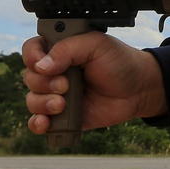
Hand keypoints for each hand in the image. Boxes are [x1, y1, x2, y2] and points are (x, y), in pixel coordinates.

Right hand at [22, 32, 167, 133]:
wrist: (140, 89)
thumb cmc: (121, 63)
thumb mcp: (97, 45)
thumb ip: (68, 49)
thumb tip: (41, 66)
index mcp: (61, 50)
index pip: (31, 50)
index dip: (32, 57)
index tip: (42, 64)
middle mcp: (55, 72)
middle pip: (29, 78)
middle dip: (43, 83)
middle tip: (66, 84)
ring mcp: (57, 94)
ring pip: (32, 100)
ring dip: (42, 103)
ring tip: (62, 104)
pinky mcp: (63, 115)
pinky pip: (39, 122)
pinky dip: (37, 124)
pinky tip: (46, 122)